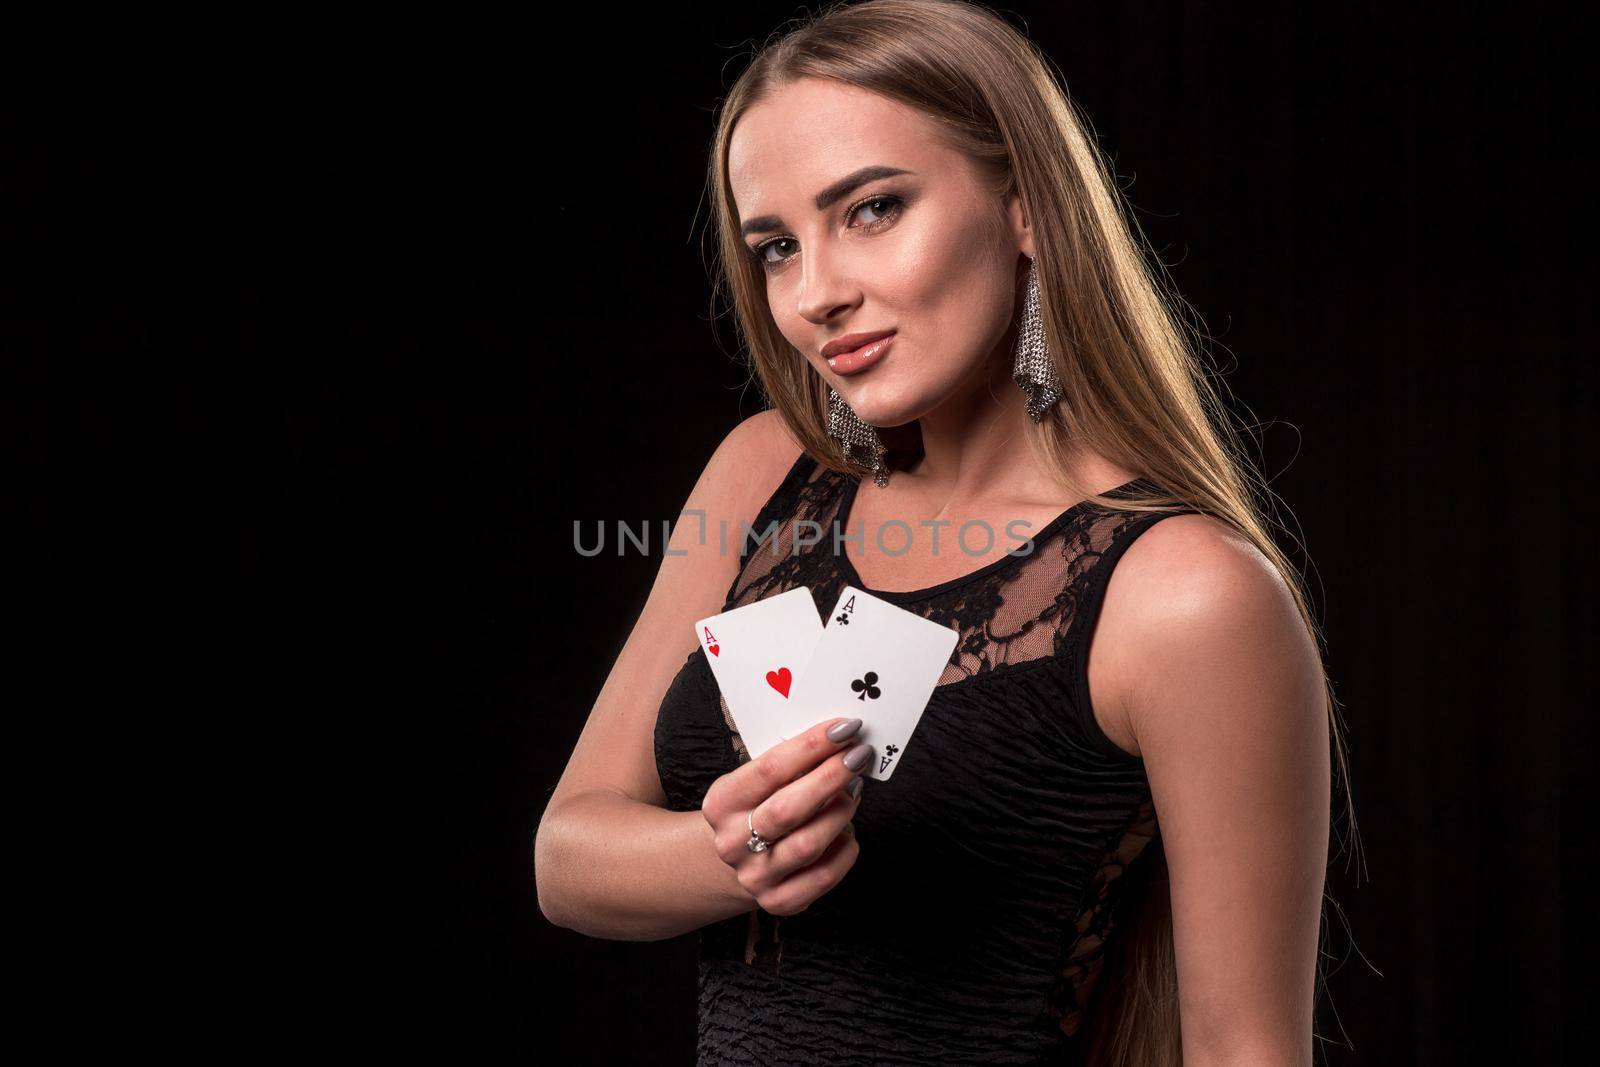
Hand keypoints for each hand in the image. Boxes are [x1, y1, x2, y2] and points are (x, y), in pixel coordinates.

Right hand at [702, 717, 871, 915]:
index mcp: (721, 804)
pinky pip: (825, 874)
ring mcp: (754, 877)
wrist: (739, 861)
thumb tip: (842, 742)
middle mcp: (732, 843)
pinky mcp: (779, 902)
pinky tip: (846, 829)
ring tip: (853, 791)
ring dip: (840, 812)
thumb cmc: (758, 808)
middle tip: (858, 755)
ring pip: (809, 844)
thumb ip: (791, 765)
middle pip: (788, 809)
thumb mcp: (757, 783)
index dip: (811, 746)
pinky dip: (845, 847)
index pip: (769, 769)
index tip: (844, 728)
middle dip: (830, 777)